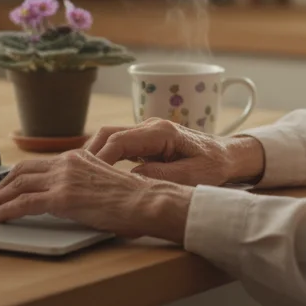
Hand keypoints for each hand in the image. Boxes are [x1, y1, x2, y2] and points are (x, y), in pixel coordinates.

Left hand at [0, 150, 192, 242]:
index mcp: (78, 157)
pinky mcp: (62, 197)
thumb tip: (72, 201)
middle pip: (21, 170)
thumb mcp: (105, 184)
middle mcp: (67, 163)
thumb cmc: (134, 200)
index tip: (5, 187)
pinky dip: (5, 210)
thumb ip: (85, 186)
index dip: (15, 177)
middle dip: (0, 186)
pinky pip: (23, 203)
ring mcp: (63, 178)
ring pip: (17, 185)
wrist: (147, 202)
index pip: (37, 164)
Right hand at [85, 118, 265, 186]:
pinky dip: (106, 157)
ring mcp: (147, 131)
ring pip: (111, 137)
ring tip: (82, 176)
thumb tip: (129, 180)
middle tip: (76, 177)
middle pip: (108, 134)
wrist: (229, 156)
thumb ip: (160, 177)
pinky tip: (98, 174)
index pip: (119, 141)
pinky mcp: (147, 141)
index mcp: (161, 132)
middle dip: (90, 155)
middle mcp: (150, 126)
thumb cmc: (214, 166)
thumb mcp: (191, 177)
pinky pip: (120, 145)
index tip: (88, 177)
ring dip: (95, 155)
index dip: (100, 159)